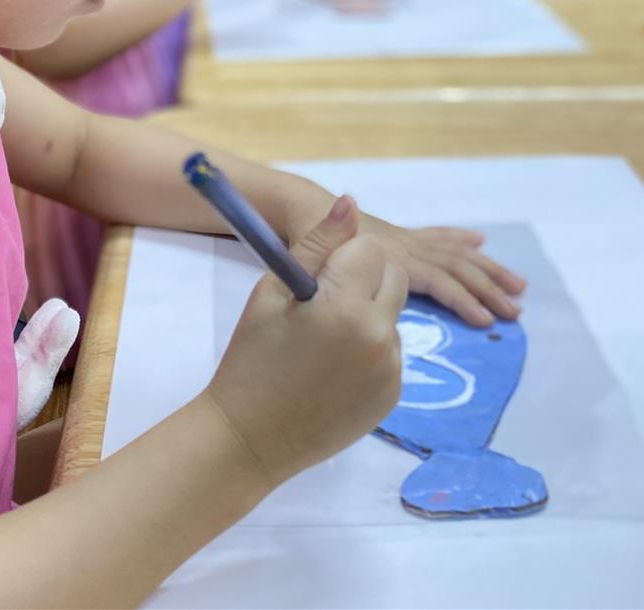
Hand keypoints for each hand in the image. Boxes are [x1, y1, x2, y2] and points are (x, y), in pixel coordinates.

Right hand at [204, 197, 406, 487]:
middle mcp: (379, 336)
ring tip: (324, 343)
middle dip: (364, 279)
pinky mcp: (394, 395)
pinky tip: (334, 370)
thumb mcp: (272, 293)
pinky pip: (391, 352)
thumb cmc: (252, 360)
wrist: (250, 438)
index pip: (370, 249)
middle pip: (393, 277)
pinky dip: (370, 351)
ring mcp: (391, 370)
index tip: (316, 280)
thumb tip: (350, 204)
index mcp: (346, 306)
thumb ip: (317, 245)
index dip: (342, 257)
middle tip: (323, 305)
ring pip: (393, 314)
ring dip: (368, 315)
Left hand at [272, 180, 527, 326]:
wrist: (300, 208)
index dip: (459, 298)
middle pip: (455, 266)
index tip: (483, 319)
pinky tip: (480, 241)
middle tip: (516, 310)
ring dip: (487, 269)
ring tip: (517, 285)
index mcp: (388, 255)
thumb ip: (331, 242)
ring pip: (455, 253)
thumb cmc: (305, 236)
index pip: (434, 278)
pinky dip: (460, 240)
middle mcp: (403, 245)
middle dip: (487, 288)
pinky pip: (438, 238)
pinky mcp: (401, 237)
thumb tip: (353, 217)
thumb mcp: (314, 249)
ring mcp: (404, 240)